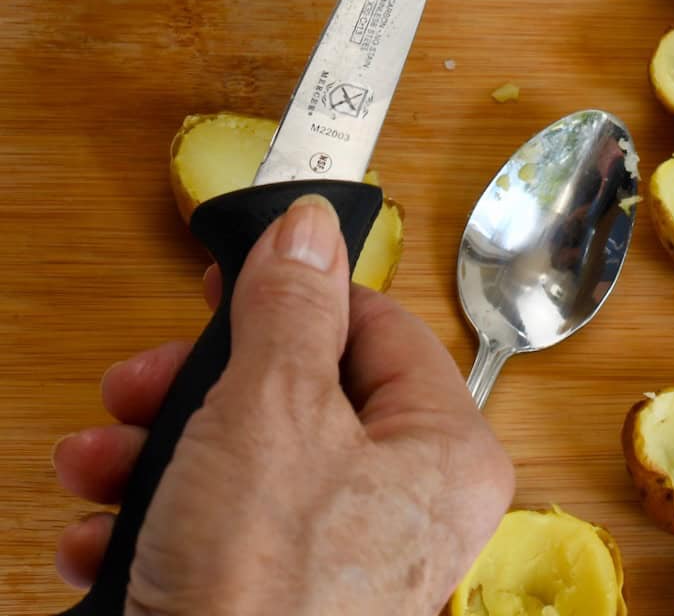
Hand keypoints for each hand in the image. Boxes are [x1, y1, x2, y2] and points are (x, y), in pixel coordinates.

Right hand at [52, 195, 512, 614]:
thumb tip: (310, 227)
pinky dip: (161, 525)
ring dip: (161, 454)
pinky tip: (98, 537)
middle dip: (202, 387)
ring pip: (251, 465)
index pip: (380, 329)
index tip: (229, 278)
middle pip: (303, 398)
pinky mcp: (286, 604)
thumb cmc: (260, 579)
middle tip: (138, 383)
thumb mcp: (271, 407)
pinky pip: (228, 536)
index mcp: (446, 449)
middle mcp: (413, 507)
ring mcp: (350, 563)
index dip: (298, 295)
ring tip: (95, 463)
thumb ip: (293, 306)